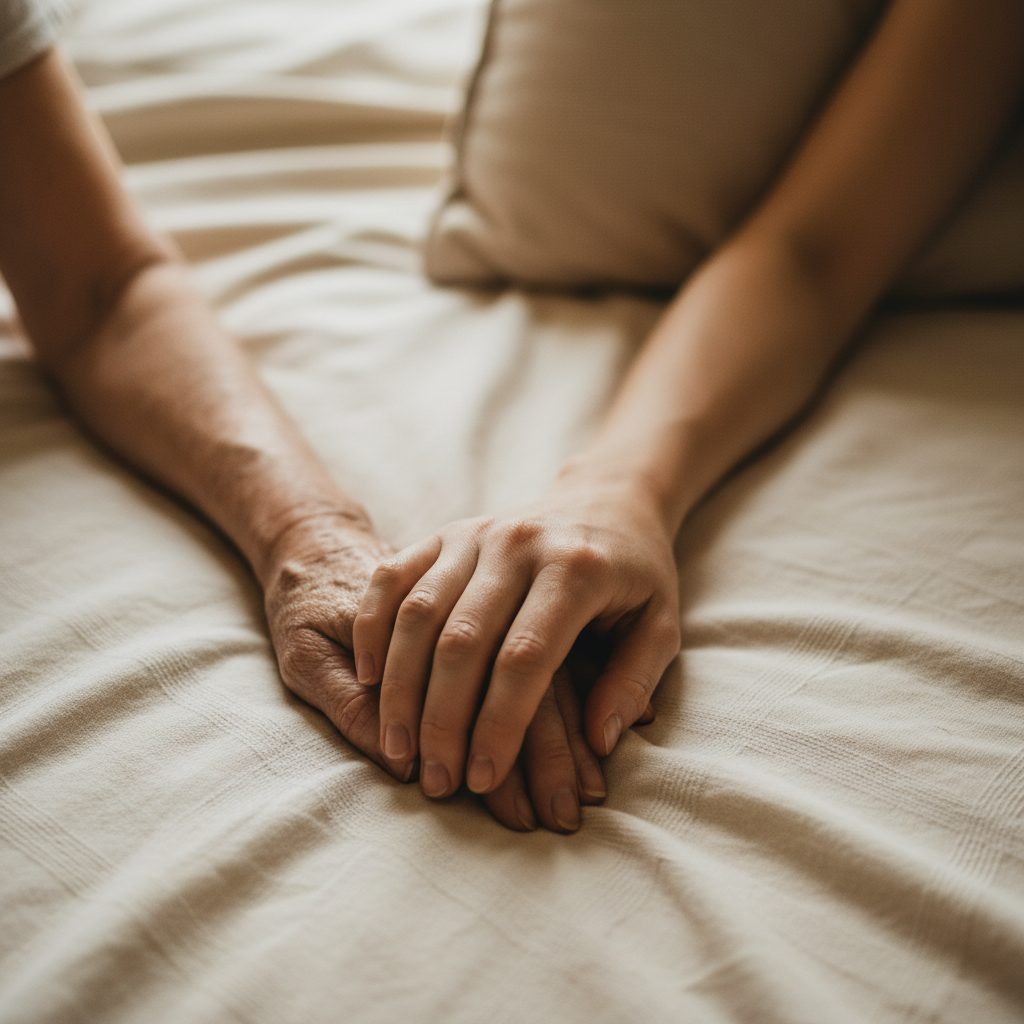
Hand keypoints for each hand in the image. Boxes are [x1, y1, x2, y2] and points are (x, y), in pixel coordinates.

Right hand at [261, 511, 611, 831]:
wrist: (607, 498)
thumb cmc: (636, 573)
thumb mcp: (661, 625)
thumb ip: (634, 682)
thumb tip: (600, 740)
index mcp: (576, 570)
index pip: (526, 657)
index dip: (500, 723)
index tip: (483, 779)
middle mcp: (519, 545)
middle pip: (462, 640)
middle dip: (442, 720)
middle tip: (435, 781)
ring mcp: (476, 533)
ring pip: (419, 612)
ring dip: (401, 687)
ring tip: (397, 748)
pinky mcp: (446, 532)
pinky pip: (393, 578)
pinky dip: (372, 627)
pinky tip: (369, 680)